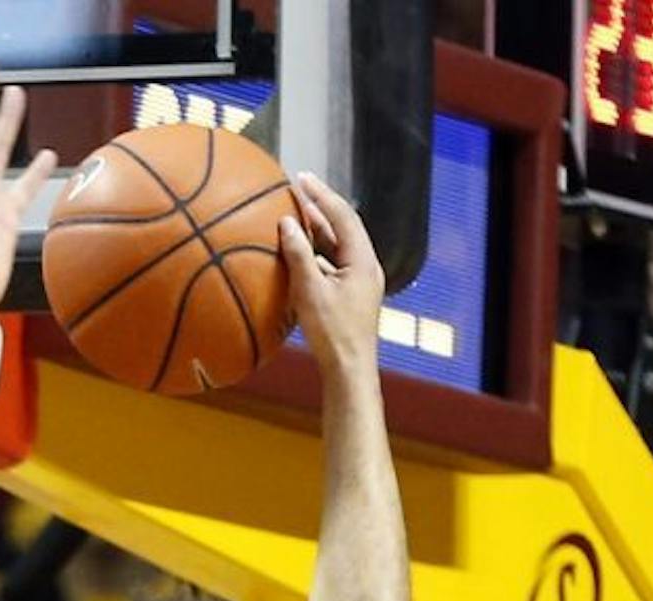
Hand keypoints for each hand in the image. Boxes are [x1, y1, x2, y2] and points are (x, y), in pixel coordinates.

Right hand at [279, 171, 385, 379]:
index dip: (322, 195)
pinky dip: (315, 253)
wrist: (350, 368)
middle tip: (296, 192)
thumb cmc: (333, 333)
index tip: (301, 179)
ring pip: (338, 246)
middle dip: (320, 208)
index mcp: (362, 260)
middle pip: (343, 227)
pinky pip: (332, 264)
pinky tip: (298, 255)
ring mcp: (359, 281)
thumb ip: (299, 255)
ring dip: (317, 231)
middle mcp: (365, 265)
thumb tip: (287, 223)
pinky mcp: (349, 294)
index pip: (343, 216)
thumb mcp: (310, 291)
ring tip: (294, 217)